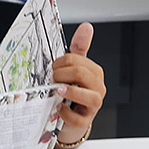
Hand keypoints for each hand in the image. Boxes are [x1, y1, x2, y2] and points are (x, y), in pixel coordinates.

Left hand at [52, 22, 105, 143]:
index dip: (61, 62)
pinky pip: (78, 117)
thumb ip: (79, 48)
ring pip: (89, 97)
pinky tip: (58, 107)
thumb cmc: (72, 91)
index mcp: (94, 72)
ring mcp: (93, 105)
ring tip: (57, 90)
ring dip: (69, 91)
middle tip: (52, 78)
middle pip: (81, 74)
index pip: (78, 61)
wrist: (70, 117)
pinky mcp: (85, 121)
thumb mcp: (74, 68)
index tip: (53, 67)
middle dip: (62, 74)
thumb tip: (87, 27)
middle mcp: (97, 87)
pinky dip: (65, 112)